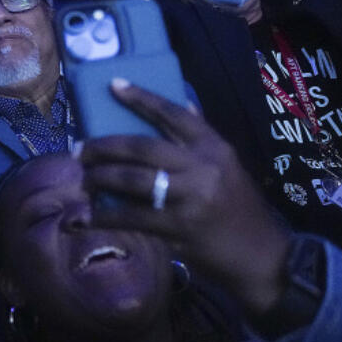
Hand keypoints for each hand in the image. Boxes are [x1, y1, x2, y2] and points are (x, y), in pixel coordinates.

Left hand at [78, 80, 289, 317]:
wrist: (262, 256)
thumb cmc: (239, 206)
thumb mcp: (228, 164)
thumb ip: (201, 135)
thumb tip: (182, 100)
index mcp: (213, 147)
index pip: (172, 114)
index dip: (141, 98)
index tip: (113, 85)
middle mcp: (201, 168)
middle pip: (141, 147)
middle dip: (103, 146)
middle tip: (79, 149)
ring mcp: (188, 199)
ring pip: (131, 181)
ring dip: (100, 179)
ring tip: (84, 180)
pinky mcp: (177, 230)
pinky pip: (132, 218)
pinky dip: (105, 217)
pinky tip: (88, 216)